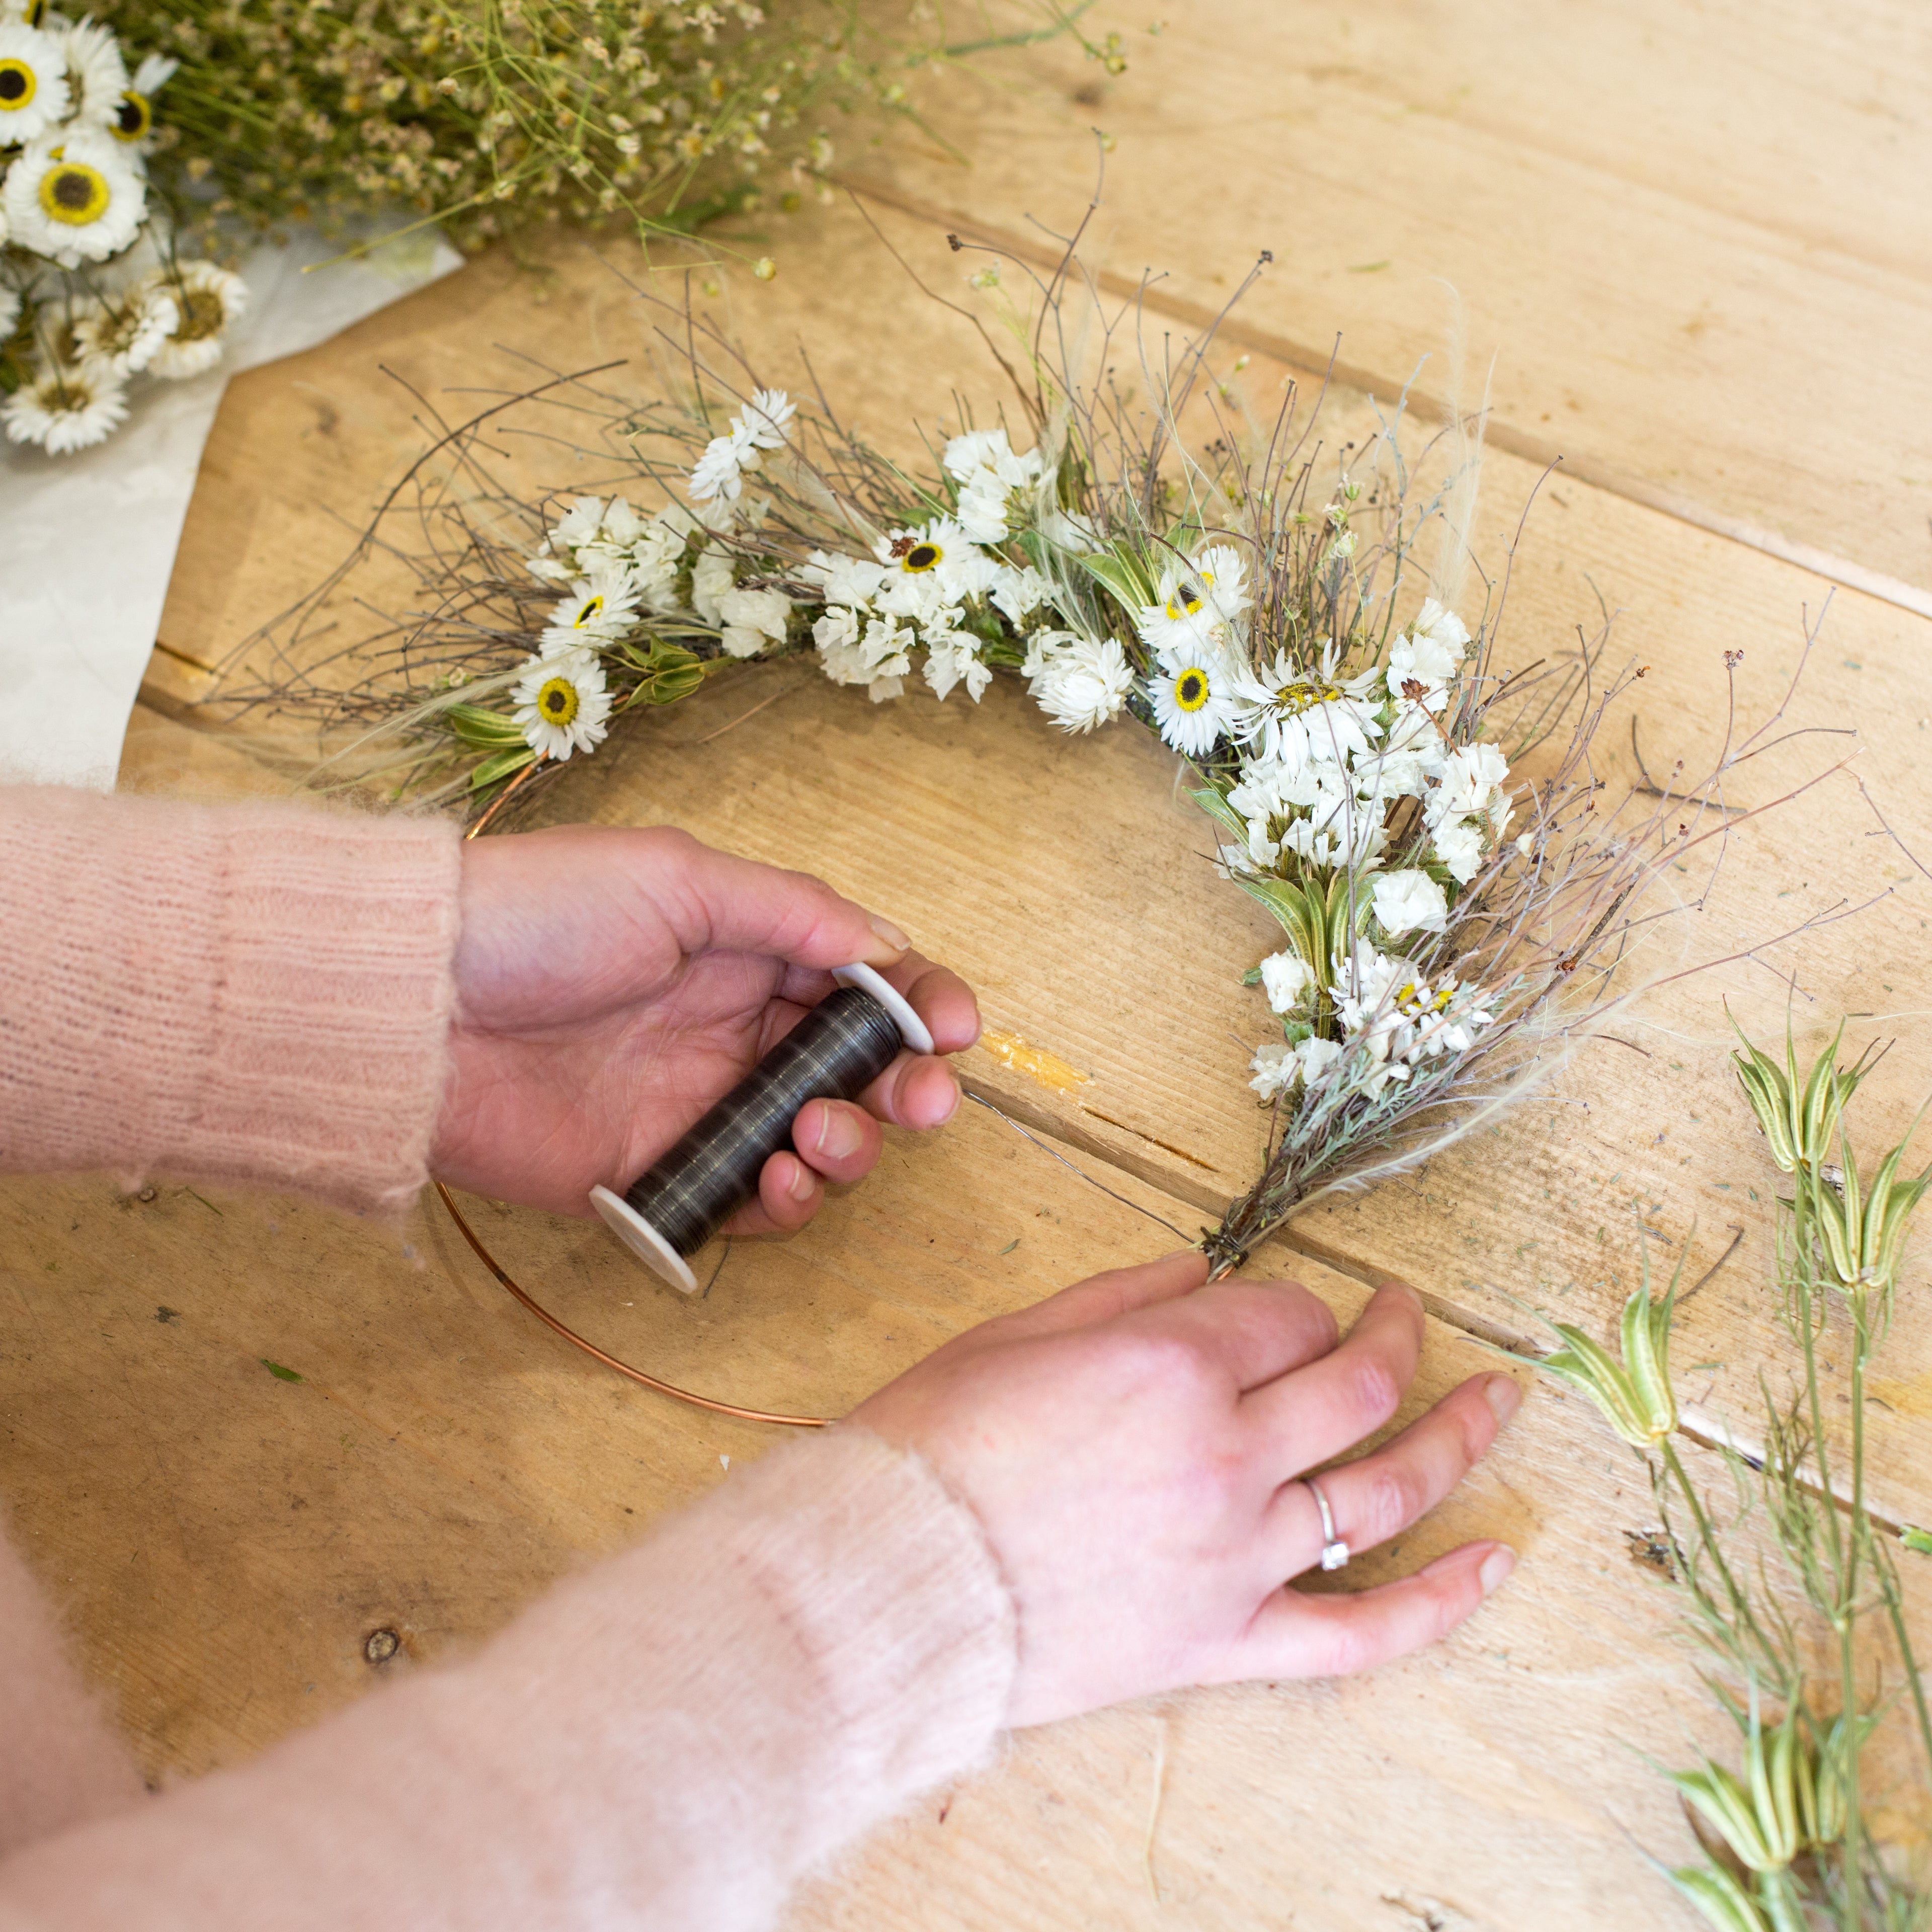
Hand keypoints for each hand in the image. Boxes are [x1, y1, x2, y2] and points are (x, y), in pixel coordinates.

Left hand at [432, 825, 978, 1222]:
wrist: (417, 1008)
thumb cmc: (536, 916)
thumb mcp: (674, 877)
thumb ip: (788, 910)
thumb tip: (887, 940)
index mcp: (745, 948)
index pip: (864, 979)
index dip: (923, 1003)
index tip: (955, 1030)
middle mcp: (734, 1028)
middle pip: (859, 1070)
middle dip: (909, 1088)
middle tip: (921, 1103)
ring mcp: (701, 1105)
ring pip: (820, 1141)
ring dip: (850, 1145)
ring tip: (817, 1136)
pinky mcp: (660, 1174)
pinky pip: (752, 1202)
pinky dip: (788, 1199)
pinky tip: (781, 1176)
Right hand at [851, 1251, 1518, 1726]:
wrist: (884, 1583)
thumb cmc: (933, 1445)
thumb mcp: (1018, 1333)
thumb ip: (1124, 1294)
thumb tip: (1198, 1269)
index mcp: (1172, 1363)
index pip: (1285, 1315)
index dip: (1287, 1304)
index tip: (1272, 1310)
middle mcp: (1223, 1452)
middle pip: (1357, 1386)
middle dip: (1393, 1337)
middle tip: (1407, 1315)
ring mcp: (1234, 1555)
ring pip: (1382, 1492)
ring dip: (1457, 1440)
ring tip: (1499, 1404)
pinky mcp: (1222, 1640)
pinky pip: (1357, 1633)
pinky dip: (1437, 1603)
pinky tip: (1494, 1562)